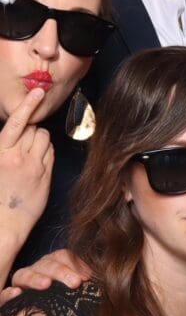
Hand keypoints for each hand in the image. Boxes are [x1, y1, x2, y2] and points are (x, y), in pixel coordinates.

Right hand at [0, 89, 53, 265]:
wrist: (3, 222)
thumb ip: (3, 148)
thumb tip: (13, 132)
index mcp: (1, 153)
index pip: (17, 123)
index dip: (27, 105)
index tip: (37, 92)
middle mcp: (18, 157)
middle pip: (34, 128)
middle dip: (30, 129)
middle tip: (21, 143)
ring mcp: (34, 166)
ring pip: (45, 138)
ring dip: (39, 139)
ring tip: (27, 152)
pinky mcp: (45, 175)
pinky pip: (51, 153)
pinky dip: (45, 151)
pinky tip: (35, 160)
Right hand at [2, 248, 90, 302]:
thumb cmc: (68, 301)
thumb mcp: (77, 289)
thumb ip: (82, 280)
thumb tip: (93, 277)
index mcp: (55, 264)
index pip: (63, 256)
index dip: (75, 264)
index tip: (87, 276)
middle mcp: (38, 270)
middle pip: (47, 264)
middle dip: (61, 272)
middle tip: (75, 283)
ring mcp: (22, 282)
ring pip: (25, 274)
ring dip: (36, 279)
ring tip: (46, 285)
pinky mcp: (9, 298)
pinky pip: (4, 294)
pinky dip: (8, 293)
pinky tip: (16, 293)